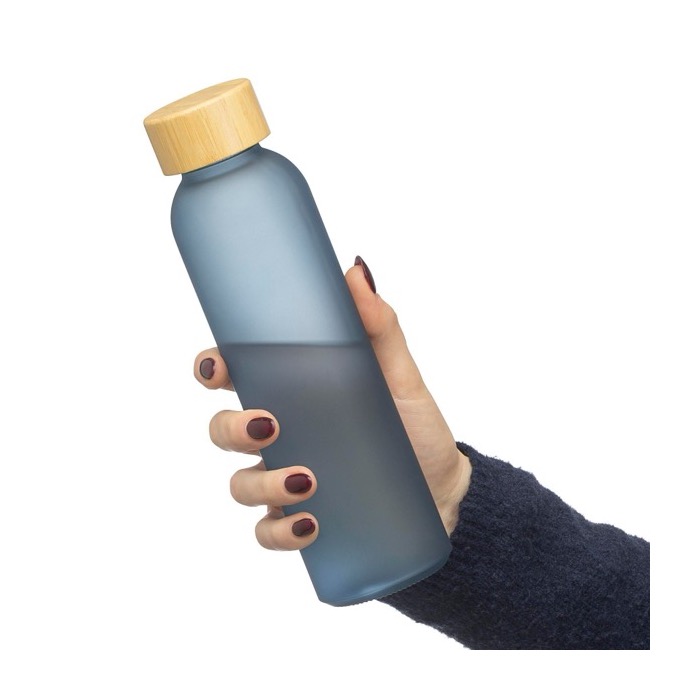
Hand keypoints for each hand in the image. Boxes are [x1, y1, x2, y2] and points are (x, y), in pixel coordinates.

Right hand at [194, 258, 471, 549]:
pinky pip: (269, 532)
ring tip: (308, 481)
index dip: (211, 369)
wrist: (445, 491)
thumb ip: (379, 326)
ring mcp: (287, 481)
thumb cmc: (415, 428)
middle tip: (270, 425)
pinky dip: (281, 531)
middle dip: (231, 428)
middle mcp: (283, 437)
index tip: (216, 367)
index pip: (235, 377)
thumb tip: (356, 270)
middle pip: (223, 431)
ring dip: (262, 484)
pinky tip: (310, 523)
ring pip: (240, 484)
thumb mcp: (400, 376)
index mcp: (295, 394)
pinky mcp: (303, 520)